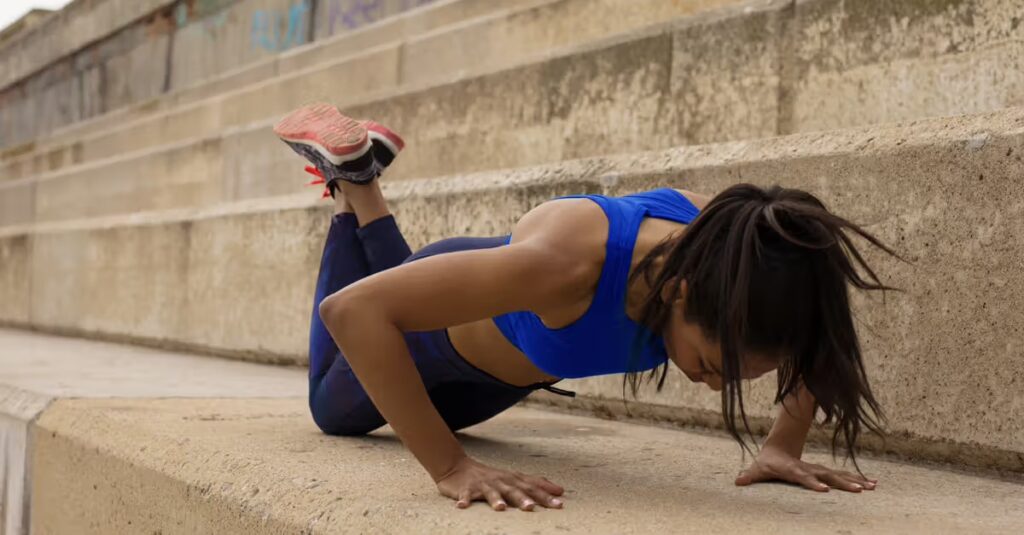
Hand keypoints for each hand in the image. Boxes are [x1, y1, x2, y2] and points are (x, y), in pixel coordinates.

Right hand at [436, 456, 564, 510]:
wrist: (457, 467)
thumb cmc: (490, 477)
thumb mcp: (514, 478)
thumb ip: (536, 485)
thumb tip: (560, 490)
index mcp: (512, 480)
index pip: (532, 487)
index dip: (545, 495)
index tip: (559, 504)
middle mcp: (500, 481)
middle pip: (513, 490)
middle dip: (522, 499)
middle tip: (532, 508)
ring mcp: (482, 485)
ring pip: (490, 492)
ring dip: (496, 499)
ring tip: (501, 508)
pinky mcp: (465, 489)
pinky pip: (465, 495)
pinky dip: (464, 500)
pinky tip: (463, 506)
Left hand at [735, 444, 876, 492]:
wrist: (778, 449)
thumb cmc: (767, 463)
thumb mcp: (757, 469)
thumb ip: (749, 475)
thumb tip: (738, 481)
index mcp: (793, 469)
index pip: (803, 476)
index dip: (812, 482)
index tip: (824, 489)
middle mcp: (809, 468)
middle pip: (827, 476)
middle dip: (843, 483)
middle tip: (859, 490)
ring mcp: (818, 469)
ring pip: (839, 475)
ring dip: (856, 481)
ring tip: (872, 487)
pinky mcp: (825, 472)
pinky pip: (843, 475)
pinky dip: (858, 479)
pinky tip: (874, 484)